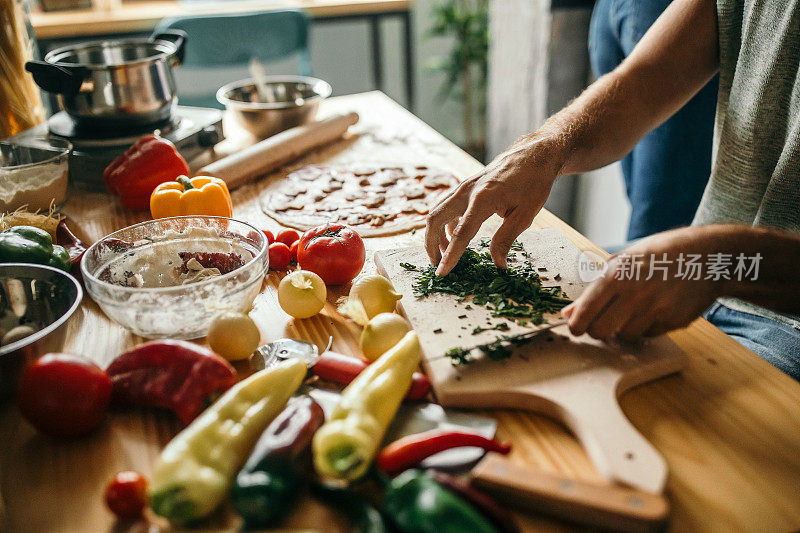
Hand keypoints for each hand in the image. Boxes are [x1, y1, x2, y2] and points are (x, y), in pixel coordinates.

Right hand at [425, 137, 564, 274]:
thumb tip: (498, 264)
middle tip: (437, 264)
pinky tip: (453, 234)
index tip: (442, 273)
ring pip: (436, 211)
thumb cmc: (533, 183)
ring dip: (434, 233)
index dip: (450, 256)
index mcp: (483, 199)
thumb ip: (506, 239)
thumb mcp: (525, 215)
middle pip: (435, 219)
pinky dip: (443, 222)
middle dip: (430, 244)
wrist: (532, 156)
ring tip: (444, 252)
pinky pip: (444, 205)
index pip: (461, 233)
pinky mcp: (464, 186)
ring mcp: (463, 186)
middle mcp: (467, 191)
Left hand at [563, 227, 723, 340]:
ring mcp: (656, 309)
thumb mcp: (622, 262)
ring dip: (623, 329)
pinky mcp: (674, 321)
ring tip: (632, 310)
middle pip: (600, 331)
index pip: (586, 311)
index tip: (575, 328)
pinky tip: (653, 310)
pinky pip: (648, 335)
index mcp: (617, 274)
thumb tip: (569, 312)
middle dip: (597, 331)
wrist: (706, 255)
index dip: (576, 325)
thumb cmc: (657, 256)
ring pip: (624, 336)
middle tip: (600, 323)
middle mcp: (635, 293)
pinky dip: (646, 328)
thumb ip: (594, 288)